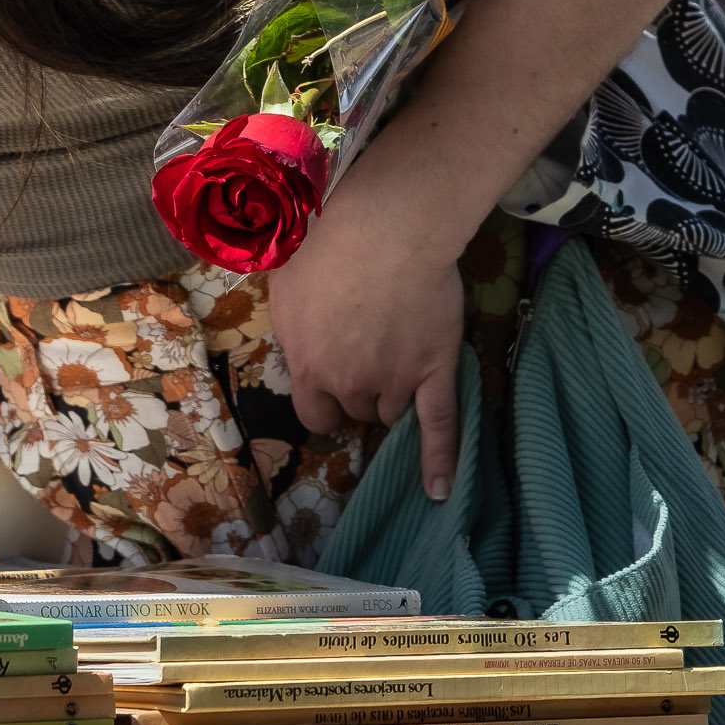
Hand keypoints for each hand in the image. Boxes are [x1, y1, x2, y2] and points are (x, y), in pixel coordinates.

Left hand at [259, 195, 466, 497]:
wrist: (385, 233)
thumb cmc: (326, 246)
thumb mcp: (284, 283)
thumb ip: (293, 323)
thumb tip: (295, 331)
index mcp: (305, 364)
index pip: (312, 412)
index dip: (325, 402)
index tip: (333, 391)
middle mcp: (347, 382)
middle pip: (356, 409)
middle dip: (361, 391)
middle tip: (371, 353)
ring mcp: (393, 381)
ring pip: (392, 412)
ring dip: (393, 398)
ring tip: (399, 359)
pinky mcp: (434, 373)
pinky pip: (439, 428)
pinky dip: (440, 461)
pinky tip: (438, 491)